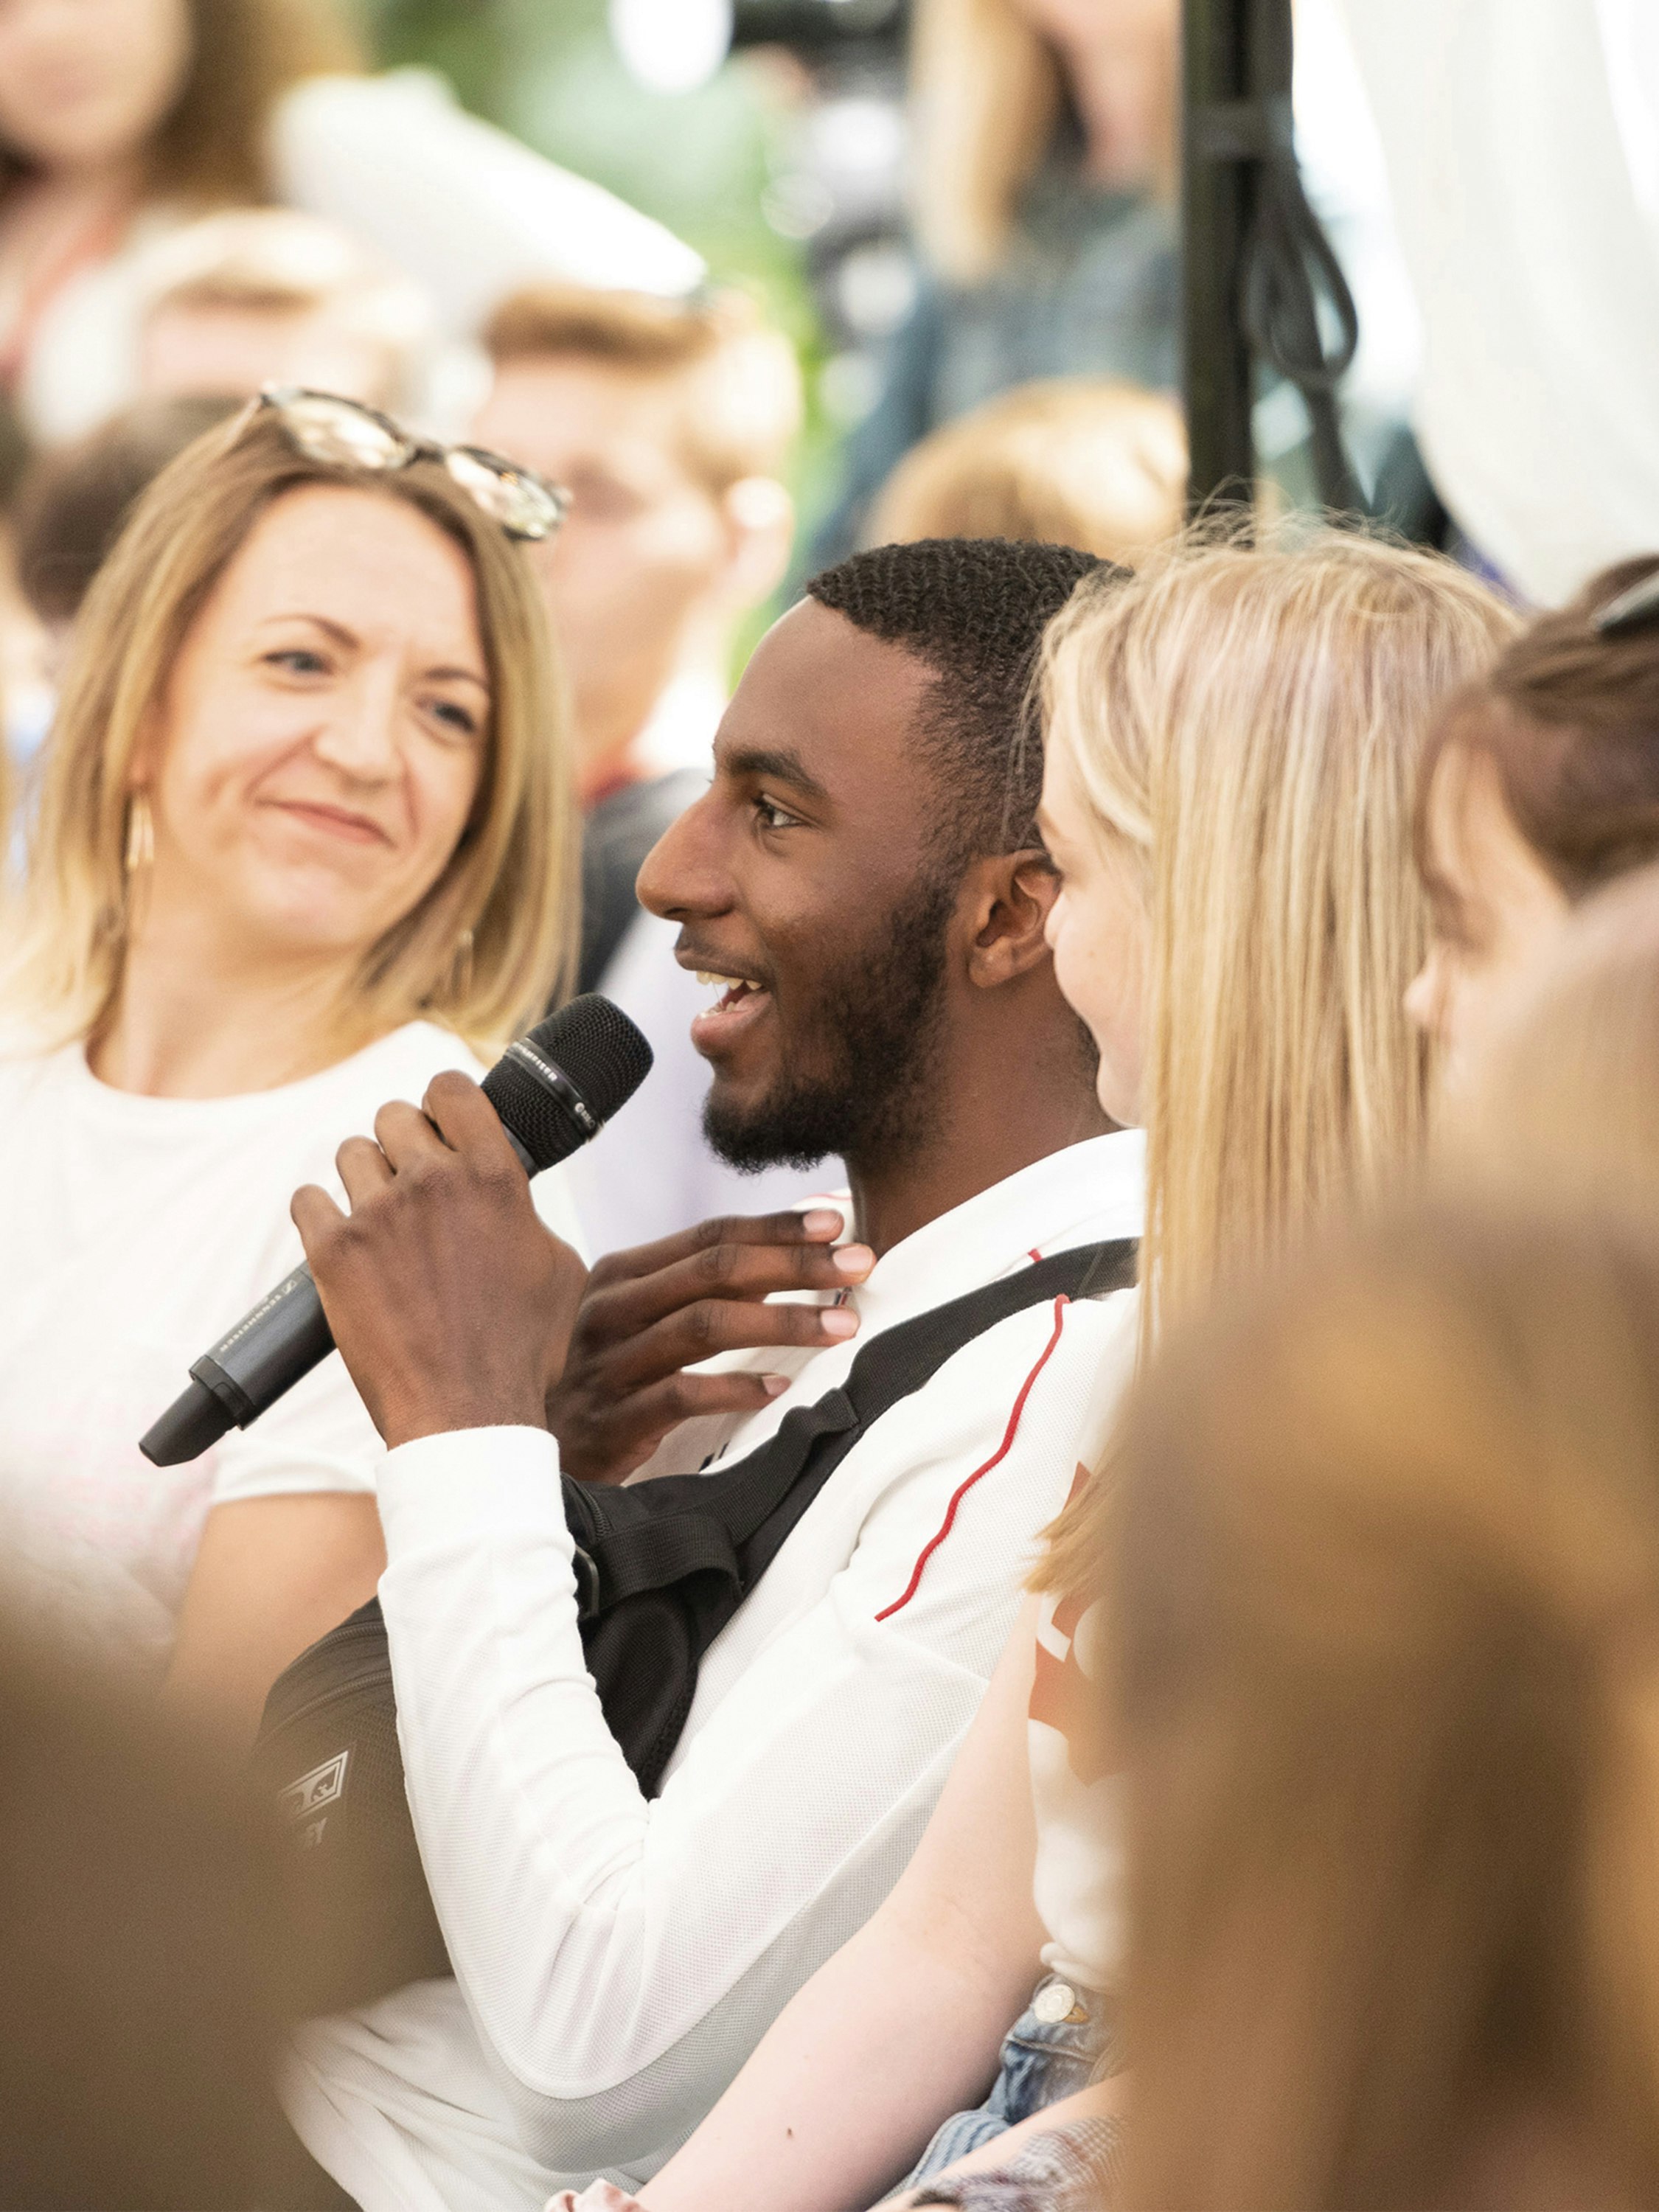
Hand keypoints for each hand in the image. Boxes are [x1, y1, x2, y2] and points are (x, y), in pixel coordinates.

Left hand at [292, 1071, 587, 1449]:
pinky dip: (320, 1215)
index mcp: (493, 1176)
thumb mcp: (557, 1264)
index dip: (442, 1102)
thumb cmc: (521, 1348)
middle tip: (410, 1183)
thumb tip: (509, 1198)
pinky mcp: (332, 1252)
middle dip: (401, 1144)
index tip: (440, 1123)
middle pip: (394, 1116)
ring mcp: (377, 1215)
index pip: (451, 1089)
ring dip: (362, 1179)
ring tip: (379, 1219)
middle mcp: (433, 1182)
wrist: (469, 1412)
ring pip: (350, 1153)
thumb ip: (526, 1213)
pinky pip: (307, 1199)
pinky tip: (341, 1240)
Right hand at [547, 1209, 874, 1484]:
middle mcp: (612, 1308)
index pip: (710, 1235)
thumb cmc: (608, 1376)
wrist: (538, 1449)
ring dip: (782, 1320)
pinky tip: (778, 1387)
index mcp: (622, 1274)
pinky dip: (736, 1389)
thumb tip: (788, 1257)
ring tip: (841, 1326)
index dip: (775, 1226)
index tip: (836, 1223)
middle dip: (794, 1264)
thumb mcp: (644, 1319)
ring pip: (704, 1326)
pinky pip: (681, 1395)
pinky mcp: (613, 1418)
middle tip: (859, 1264)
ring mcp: (609, 1363)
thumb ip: (703, 1288)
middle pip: (714, 1271)